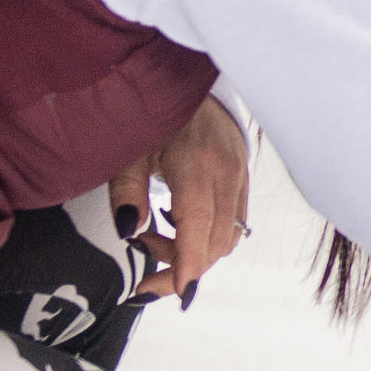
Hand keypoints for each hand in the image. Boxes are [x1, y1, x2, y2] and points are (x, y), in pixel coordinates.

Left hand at [112, 97, 249, 301]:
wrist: (190, 79)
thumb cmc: (156, 112)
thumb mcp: (129, 150)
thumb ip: (127, 193)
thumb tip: (129, 234)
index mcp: (197, 164)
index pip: (198, 229)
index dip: (186, 266)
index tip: (168, 291)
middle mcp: (227, 173)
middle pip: (214, 242)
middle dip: (181, 266)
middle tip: (143, 266)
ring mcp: (241, 175)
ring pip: (228, 237)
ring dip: (194, 252)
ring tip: (157, 238)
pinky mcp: (244, 177)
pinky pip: (234, 223)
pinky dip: (207, 236)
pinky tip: (179, 224)